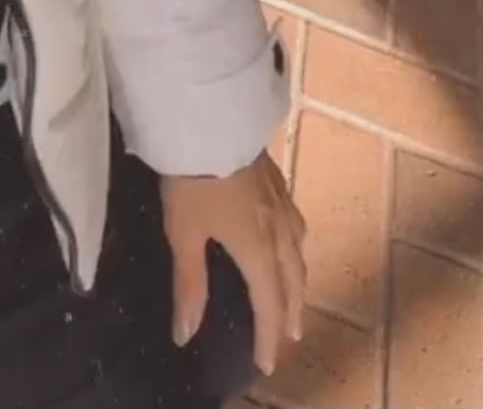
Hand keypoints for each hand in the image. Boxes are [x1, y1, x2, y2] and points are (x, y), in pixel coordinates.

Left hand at [161, 153, 304, 377]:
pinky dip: (296, 245)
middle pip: (292, 280)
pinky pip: (295, 222)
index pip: (269, 304)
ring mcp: (280, 201)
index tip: (268, 365)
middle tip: (290, 337)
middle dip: (292, 312)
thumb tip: (186, 335)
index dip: (269, 337)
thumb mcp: (184, 233)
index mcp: (256, 248)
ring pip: (299, 250)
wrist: (209, 118)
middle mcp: (277, 229)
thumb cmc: (194, 179)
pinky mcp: (276, 178)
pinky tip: (287, 236)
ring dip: (298, 280)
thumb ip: (189, 284)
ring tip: (293, 293)